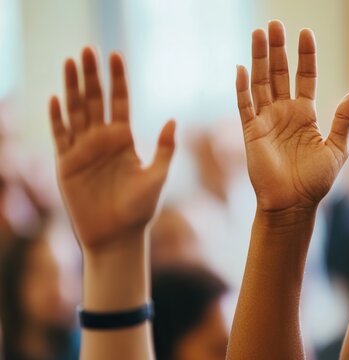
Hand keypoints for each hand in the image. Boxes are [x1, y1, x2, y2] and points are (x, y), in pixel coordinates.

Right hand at [49, 48, 174, 251]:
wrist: (117, 237)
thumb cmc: (140, 210)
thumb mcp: (157, 176)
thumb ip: (163, 148)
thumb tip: (173, 119)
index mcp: (124, 139)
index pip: (120, 102)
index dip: (118, 80)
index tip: (116, 56)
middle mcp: (102, 140)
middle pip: (95, 100)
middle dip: (91, 76)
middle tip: (88, 50)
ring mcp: (83, 150)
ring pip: (75, 112)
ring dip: (72, 88)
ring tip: (70, 62)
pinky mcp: (66, 163)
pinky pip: (60, 136)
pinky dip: (57, 118)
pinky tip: (56, 99)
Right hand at [236, 20, 348, 212]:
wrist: (293, 205)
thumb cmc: (315, 182)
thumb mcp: (336, 149)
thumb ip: (342, 120)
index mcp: (305, 114)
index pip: (304, 76)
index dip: (305, 55)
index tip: (305, 32)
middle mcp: (284, 112)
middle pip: (278, 73)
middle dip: (277, 49)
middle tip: (275, 24)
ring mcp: (265, 121)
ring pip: (259, 83)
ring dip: (258, 59)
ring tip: (258, 34)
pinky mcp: (250, 132)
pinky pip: (244, 105)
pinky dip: (242, 87)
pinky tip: (241, 68)